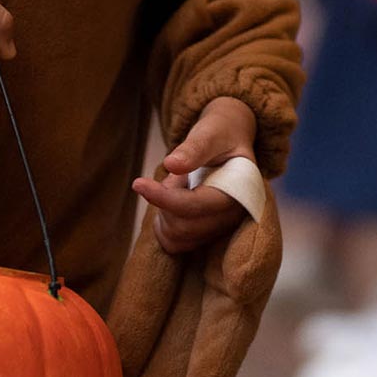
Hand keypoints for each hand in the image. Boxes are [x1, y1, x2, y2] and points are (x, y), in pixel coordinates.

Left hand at [132, 97, 258, 254]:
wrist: (229, 139)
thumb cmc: (221, 133)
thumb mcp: (210, 132)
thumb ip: (194, 148)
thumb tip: (171, 165)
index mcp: (239, 193)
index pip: (195, 206)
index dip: (164, 198)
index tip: (138, 183)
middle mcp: (233, 217)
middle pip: (182, 226)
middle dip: (166, 199)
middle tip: (176, 174)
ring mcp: (220, 229)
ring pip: (176, 238)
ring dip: (164, 212)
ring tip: (179, 184)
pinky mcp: (207, 235)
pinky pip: (175, 243)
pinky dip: (164, 225)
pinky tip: (171, 202)